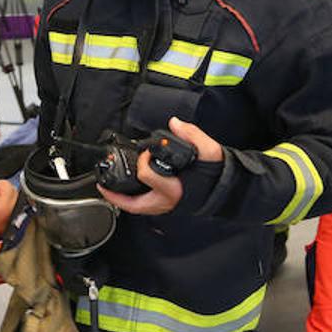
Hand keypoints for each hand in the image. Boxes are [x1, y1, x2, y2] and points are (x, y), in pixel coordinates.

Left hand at [98, 117, 220, 215]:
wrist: (228, 190)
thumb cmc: (218, 173)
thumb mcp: (210, 150)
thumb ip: (192, 135)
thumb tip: (175, 123)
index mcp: (176, 188)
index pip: (148, 175)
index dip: (142, 161)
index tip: (146, 151)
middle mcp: (168, 201)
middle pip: (134, 204)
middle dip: (116, 196)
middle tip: (102, 186)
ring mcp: (167, 206)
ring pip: (138, 208)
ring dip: (122, 200)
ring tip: (109, 189)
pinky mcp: (167, 206)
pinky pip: (145, 207)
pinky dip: (133, 201)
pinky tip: (127, 190)